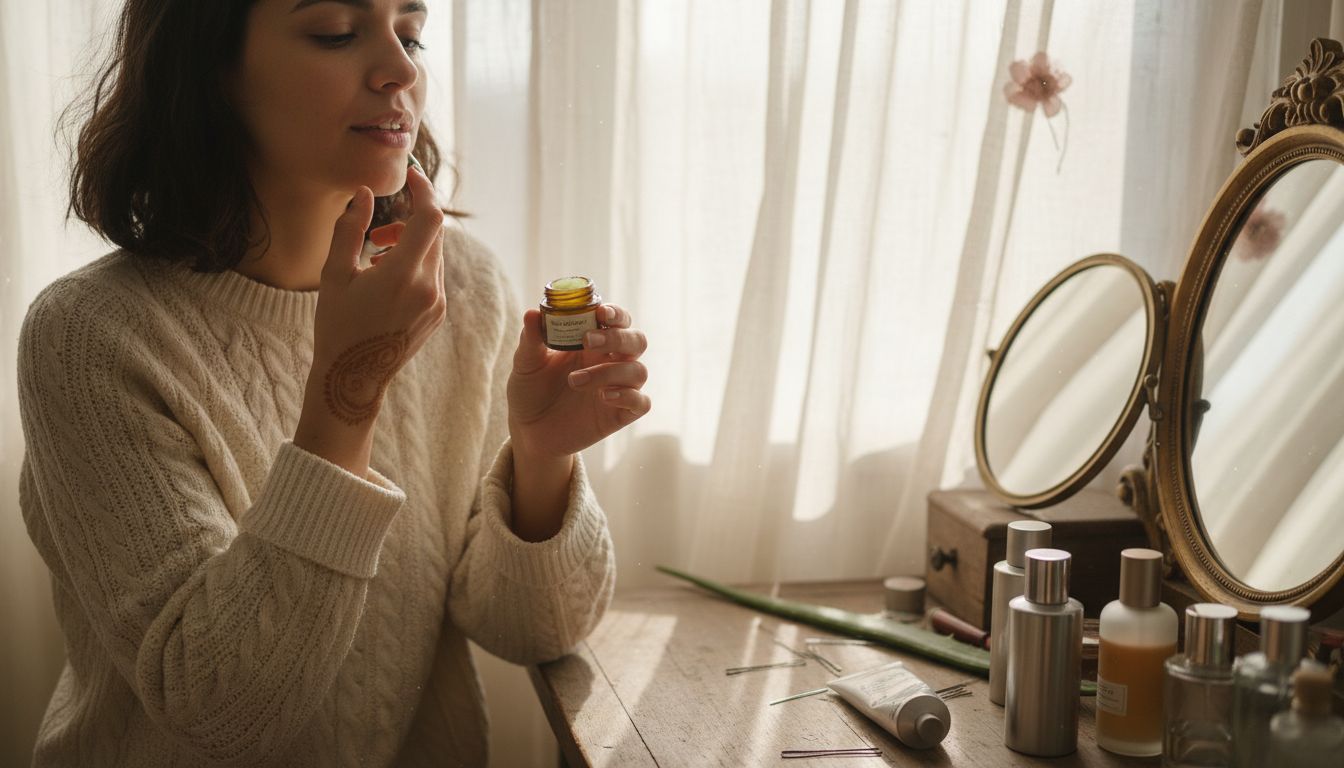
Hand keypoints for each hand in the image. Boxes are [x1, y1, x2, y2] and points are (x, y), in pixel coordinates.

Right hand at [294, 166, 445, 473]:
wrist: (354, 377)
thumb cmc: (337, 324)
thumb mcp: (335, 273)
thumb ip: (350, 228)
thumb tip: (365, 193)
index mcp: (403, 275)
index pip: (430, 218)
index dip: (423, 190)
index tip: (411, 175)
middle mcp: (429, 288)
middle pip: (433, 234)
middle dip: (408, 221)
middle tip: (375, 234)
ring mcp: (437, 303)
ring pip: (434, 254)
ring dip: (409, 244)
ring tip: (373, 259)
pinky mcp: (438, 314)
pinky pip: (432, 275)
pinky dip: (414, 264)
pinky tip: (384, 280)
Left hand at [507, 304, 650, 460]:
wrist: (528, 432)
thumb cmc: (530, 392)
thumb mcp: (526, 364)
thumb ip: (531, 339)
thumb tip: (532, 313)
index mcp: (592, 343)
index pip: (618, 320)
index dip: (616, 313)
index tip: (601, 312)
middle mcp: (610, 362)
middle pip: (637, 340)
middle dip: (618, 337)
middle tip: (589, 341)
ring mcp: (617, 388)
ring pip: (638, 371)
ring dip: (609, 372)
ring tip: (574, 381)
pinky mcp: (620, 415)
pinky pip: (641, 402)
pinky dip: (628, 396)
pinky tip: (604, 397)